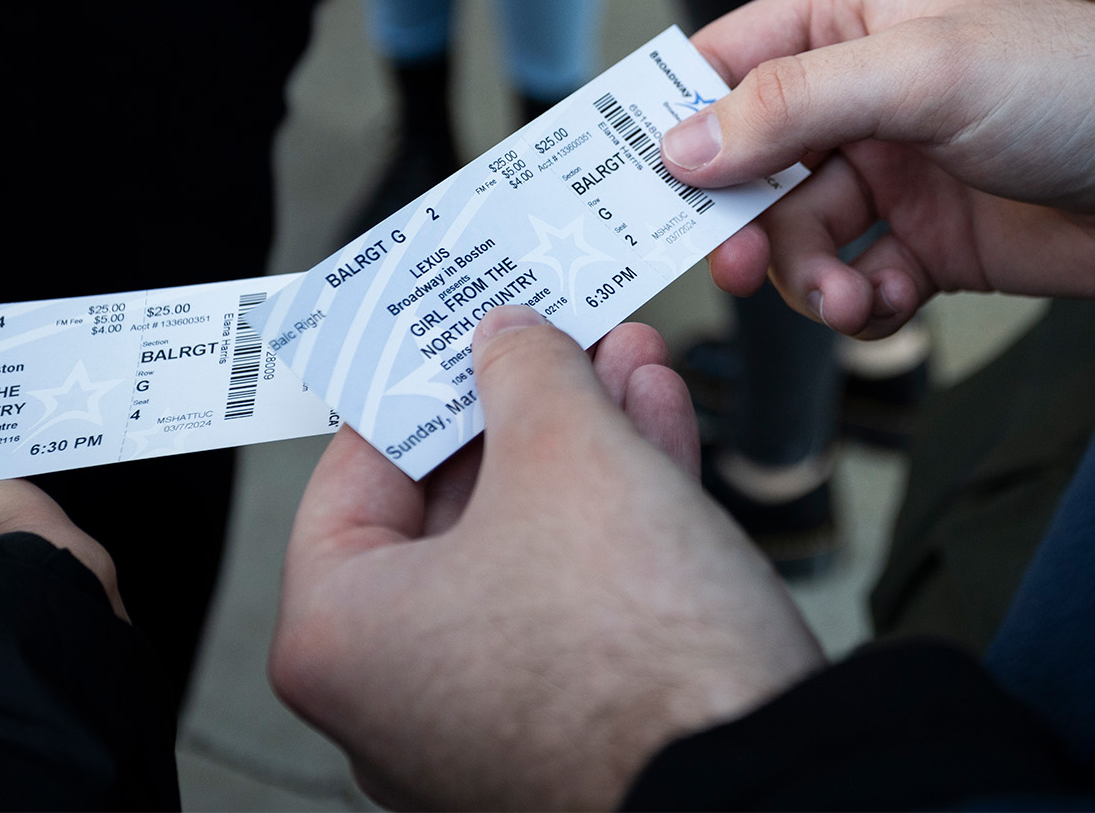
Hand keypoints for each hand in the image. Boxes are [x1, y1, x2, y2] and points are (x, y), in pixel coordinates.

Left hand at [270, 309, 822, 810]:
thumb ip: (525, 371)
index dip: (422, 381)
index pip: (354, 472)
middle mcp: (395, 698)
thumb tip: (507, 339)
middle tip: (558, 332)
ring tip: (630, 356)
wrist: (754, 774)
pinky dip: (615, 514)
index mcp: (340, 638)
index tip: (461, 327)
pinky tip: (658, 424)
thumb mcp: (569, 447)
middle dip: (527, 403)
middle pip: (453, 507)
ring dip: (586, 441)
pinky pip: (575, 600)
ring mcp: (485, 724)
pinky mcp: (573, 731)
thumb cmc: (634, 644)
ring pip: (527, 546)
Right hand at [661, 0, 1094, 337]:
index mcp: (850, 20)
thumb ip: (796, 105)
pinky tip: (893, 301)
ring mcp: (899, 171)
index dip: (669, 120)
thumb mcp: (926, 75)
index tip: (622, 185)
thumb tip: (681, 144)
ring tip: (850, 295)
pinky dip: (862, 301)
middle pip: (749, 163)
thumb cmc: (1082, 83)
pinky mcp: (936, 242)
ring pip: (800, 234)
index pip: (724, 63)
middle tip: (734, 263)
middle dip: (737, 217)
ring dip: (808, 274)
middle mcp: (864, 93)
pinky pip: (859, 279)